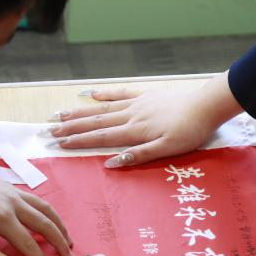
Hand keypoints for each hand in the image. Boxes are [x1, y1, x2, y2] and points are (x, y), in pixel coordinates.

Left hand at [0, 172, 72, 255]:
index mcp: (2, 218)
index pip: (28, 244)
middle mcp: (13, 202)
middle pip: (44, 223)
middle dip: (59, 241)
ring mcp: (14, 191)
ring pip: (45, 208)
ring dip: (59, 224)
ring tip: (68, 240)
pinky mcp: (11, 187)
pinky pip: (36, 200)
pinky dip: (48, 212)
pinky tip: (51, 222)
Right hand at [48, 73, 242, 167]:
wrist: (206, 105)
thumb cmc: (190, 132)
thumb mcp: (166, 150)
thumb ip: (138, 156)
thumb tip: (110, 162)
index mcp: (135, 131)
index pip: (100, 138)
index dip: (78, 141)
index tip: (58, 144)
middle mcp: (130, 115)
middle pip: (95, 122)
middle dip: (71, 127)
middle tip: (49, 131)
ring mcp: (137, 103)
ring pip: (103, 108)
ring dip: (80, 112)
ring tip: (60, 114)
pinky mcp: (146, 95)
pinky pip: (121, 92)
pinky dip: (105, 93)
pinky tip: (91, 93)